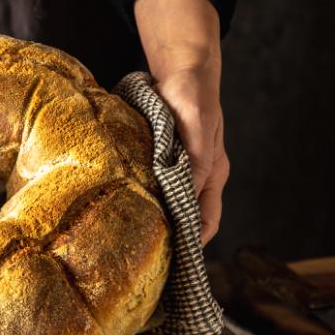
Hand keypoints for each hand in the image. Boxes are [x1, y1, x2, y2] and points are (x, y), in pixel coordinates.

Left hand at [133, 0, 227, 245]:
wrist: (182, 68)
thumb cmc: (192, 95)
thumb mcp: (197, 126)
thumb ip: (197, 159)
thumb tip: (186, 195)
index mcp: (212, 172)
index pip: (207, 220)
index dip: (195, 244)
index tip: (177, 266)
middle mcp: (198, 175)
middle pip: (187, 218)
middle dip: (172, 240)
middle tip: (148, 263)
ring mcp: (179, 167)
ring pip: (167, 204)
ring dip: (154, 221)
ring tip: (131, 243)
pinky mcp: (160, 157)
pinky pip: (152, 186)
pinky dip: (142, 200)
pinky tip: (123, 209)